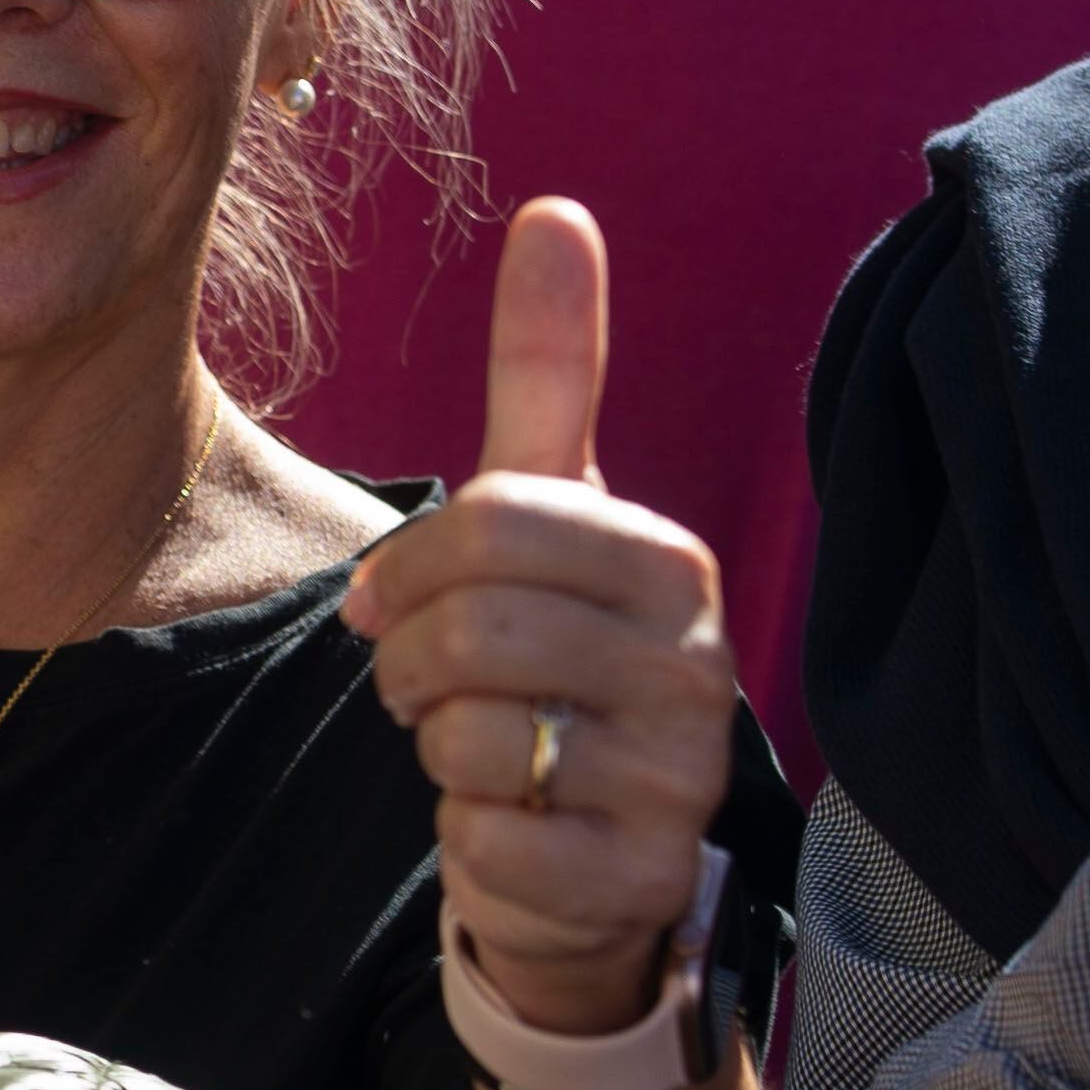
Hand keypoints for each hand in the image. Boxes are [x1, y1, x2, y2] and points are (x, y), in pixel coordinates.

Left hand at [342, 200, 736, 1037]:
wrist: (583, 859)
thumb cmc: (550, 666)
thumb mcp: (546, 516)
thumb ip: (549, 372)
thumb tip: (556, 208)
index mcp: (671, 564)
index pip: (495, 519)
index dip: (410, 565)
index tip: (391, 602)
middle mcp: (698, 668)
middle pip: (475, 625)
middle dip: (412, 661)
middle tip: (422, 686)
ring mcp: (680, 781)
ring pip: (471, 731)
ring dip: (431, 745)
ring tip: (471, 748)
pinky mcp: (637, 881)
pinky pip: (485, 834)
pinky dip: (462, 835)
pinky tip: (505, 828)